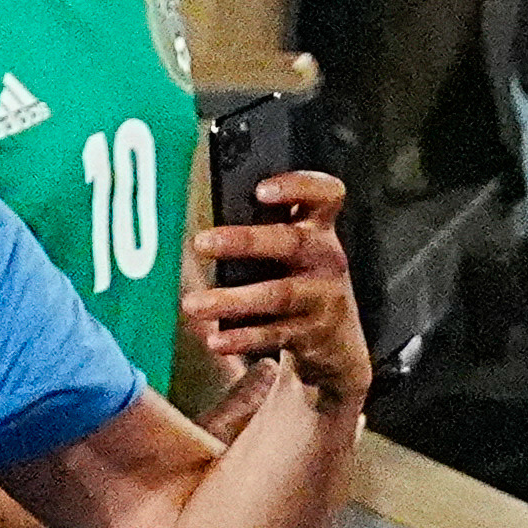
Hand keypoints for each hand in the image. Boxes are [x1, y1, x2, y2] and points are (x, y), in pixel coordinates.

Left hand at [184, 170, 370, 412]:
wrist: (334, 340)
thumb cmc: (297, 279)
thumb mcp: (292, 250)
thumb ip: (262, 231)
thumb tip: (206, 228)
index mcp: (319, 228)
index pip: (326, 194)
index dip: (298, 187)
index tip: (260, 191)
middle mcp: (327, 258)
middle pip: (292, 242)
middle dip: (246, 241)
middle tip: (200, 242)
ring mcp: (323, 297)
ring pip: (279, 295)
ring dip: (233, 300)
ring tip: (192, 304)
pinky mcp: (313, 332)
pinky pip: (275, 334)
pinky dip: (243, 338)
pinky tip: (216, 341)